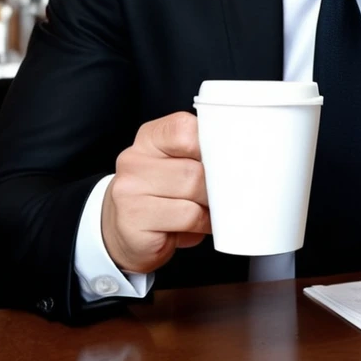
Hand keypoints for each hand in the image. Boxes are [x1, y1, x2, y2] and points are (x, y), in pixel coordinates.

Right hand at [102, 112, 210, 274]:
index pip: (184, 128)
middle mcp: (134, 160)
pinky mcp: (134, 221)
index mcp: (149, 138)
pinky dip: (203, 223)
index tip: (225, 160)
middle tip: (223, 193)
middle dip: (217, 184)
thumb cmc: (159, 195)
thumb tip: (238, 157)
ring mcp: (129, 192)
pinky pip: (187, 217)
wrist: (122, 232)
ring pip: (193, 190)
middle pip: (195, 166)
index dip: (211, 145)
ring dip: (211, 205)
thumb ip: (198, 153)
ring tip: (209, 209)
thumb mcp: (174, 164)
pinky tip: (197, 224)